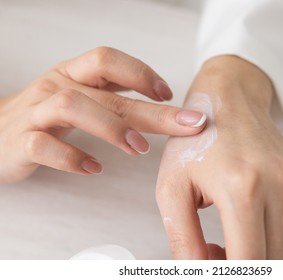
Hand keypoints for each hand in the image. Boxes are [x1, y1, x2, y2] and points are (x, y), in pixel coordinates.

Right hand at [0, 47, 205, 183]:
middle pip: (106, 93)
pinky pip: (43, 145)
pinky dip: (72, 157)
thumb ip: (113, 95)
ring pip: (72, 107)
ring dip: (112, 128)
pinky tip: (94, 168)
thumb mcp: (79, 96)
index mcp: (73, 74)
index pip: (107, 59)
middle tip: (185, 125)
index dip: (141, 73)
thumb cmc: (47, 116)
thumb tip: (160, 99)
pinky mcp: (19, 142)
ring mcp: (36, 113)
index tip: (168, 94)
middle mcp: (55, 87)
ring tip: (139, 150)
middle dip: (150, 110)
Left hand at [156, 56, 282, 258]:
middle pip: (274, 262)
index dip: (229, 274)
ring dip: (274, 262)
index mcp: (243, 188)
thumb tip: (200, 272)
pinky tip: (278, 234)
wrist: (228, 102)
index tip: (214, 265)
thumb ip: (182, 238)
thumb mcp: (172, 188)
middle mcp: (282, 186)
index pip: (248, 262)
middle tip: (219, 251)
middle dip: (246, 267)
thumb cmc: (197, 140)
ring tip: (244, 243)